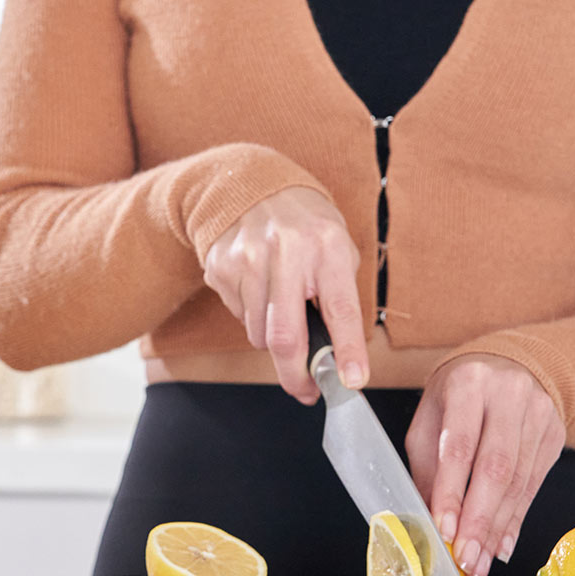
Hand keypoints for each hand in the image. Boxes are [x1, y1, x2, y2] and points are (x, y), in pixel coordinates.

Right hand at [202, 187, 368, 403]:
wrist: (252, 184)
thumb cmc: (305, 224)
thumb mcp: (336, 247)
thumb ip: (338, 295)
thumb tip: (339, 357)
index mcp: (325, 247)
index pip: (340, 310)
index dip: (347, 351)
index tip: (353, 381)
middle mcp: (285, 252)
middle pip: (285, 337)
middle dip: (296, 375)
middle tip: (306, 391)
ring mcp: (247, 260)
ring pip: (259, 334)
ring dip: (273, 340)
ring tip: (282, 310)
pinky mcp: (221, 268)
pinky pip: (239, 317)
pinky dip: (253, 317)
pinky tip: (259, 288)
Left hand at [405, 354, 565, 575]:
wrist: (509, 365)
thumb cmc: (457, 396)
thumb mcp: (430, 419)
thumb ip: (427, 467)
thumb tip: (427, 523)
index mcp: (468, 384)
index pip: (459, 446)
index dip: (452, 492)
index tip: (444, 530)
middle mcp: (509, 395)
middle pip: (496, 467)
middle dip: (479, 520)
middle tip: (466, 559)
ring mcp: (539, 413)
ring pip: (518, 481)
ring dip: (497, 528)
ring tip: (479, 561)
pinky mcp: (555, 434)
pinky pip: (534, 485)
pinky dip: (515, 519)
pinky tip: (501, 545)